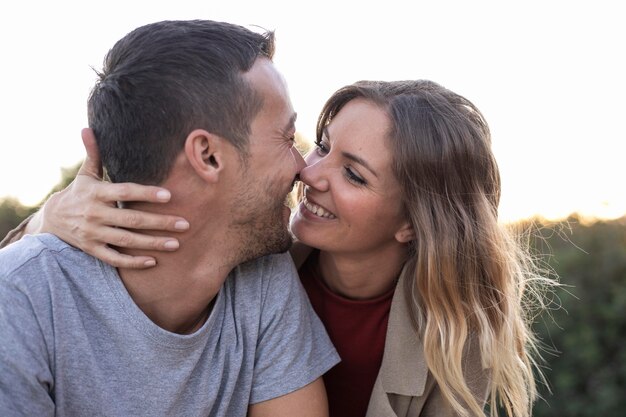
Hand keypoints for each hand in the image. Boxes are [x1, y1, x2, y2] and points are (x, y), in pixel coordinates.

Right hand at [39, 128, 189, 268]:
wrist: (51, 220)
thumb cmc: (77, 194)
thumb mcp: (85, 175)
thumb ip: (93, 154)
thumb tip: (88, 128)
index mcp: (96, 193)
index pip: (125, 192)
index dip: (146, 194)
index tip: (169, 195)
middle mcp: (95, 214)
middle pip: (132, 220)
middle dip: (159, 223)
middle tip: (185, 224)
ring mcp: (93, 234)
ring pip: (127, 241)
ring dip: (152, 243)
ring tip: (176, 244)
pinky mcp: (92, 249)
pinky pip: (114, 259)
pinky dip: (133, 262)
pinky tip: (153, 261)